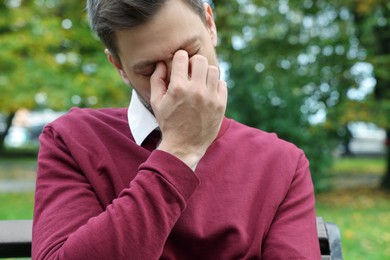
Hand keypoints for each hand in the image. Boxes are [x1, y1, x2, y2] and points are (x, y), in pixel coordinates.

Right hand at [150, 50, 227, 169]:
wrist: (184, 146)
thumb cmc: (168, 123)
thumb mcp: (156, 102)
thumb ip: (156, 80)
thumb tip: (161, 63)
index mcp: (178, 88)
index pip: (182, 57)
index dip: (179, 58)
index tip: (179, 64)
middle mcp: (195, 90)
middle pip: (200, 59)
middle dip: (194, 62)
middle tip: (190, 72)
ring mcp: (210, 98)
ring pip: (213, 70)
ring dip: (205, 73)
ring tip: (200, 81)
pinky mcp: (221, 105)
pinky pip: (222, 83)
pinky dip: (215, 84)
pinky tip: (208, 91)